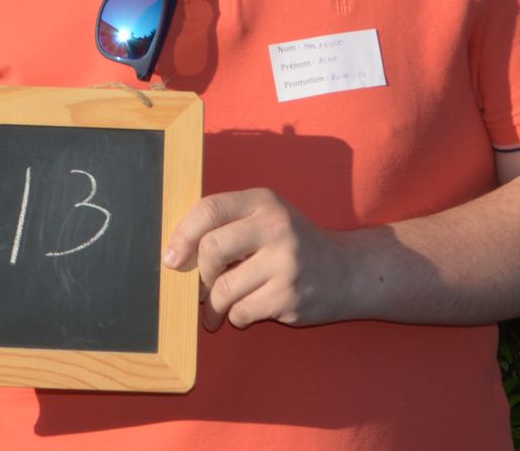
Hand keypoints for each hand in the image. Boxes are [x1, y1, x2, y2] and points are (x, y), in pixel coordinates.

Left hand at [162, 189, 348, 330]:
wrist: (348, 272)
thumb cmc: (293, 245)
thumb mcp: (266, 218)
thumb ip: (227, 225)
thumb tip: (176, 253)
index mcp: (263, 202)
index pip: (209, 209)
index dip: (182, 235)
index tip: (171, 259)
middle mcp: (275, 227)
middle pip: (210, 250)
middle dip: (199, 275)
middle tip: (200, 287)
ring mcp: (285, 263)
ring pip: (223, 288)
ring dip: (212, 305)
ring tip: (214, 310)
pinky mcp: (289, 297)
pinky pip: (241, 312)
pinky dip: (235, 317)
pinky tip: (245, 313)